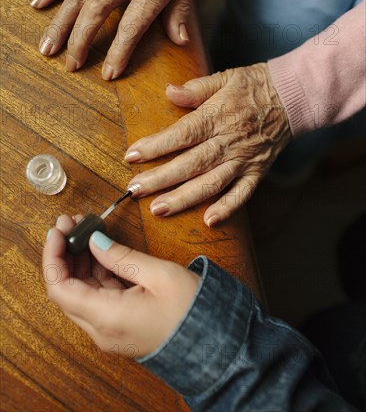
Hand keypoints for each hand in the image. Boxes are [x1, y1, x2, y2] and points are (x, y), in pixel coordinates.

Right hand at [32, 0, 209, 78]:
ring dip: (60, 23)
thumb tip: (179, 41)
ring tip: (47, 47)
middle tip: (71, 65)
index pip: (131, 26)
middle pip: (94, 13)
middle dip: (80, 42)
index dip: (118, 53)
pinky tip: (39, 4)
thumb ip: (182, 9)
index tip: (108, 74)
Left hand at [43, 215, 199, 356]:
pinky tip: (100, 250)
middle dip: (64, 253)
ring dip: (79, 261)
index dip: (53, 256)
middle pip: (66, 290)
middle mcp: (101, 329)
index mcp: (107, 317)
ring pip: (81, 292)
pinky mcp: (119, 326)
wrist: (215, 344)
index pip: (59, 287)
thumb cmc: (192, 311)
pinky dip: (95, 273)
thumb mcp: (159, 274)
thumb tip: (94, 240)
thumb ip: (121, 256)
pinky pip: (97, 298)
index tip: (58, 229)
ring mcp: (109, 330)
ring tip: (86, 230)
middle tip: (72, 223)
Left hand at [125, 63, 290, 225]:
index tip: (132, 155)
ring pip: (212, 183)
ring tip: (158, 209)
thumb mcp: (224, 78)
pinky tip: (208, 221)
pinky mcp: (257, 171)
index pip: (183, 134)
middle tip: (134, 190)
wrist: (292, 96)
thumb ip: (196, 88)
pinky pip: (242, 194)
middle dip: (161, 178)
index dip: (156, 146)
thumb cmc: (254, 85)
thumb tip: (169, 92)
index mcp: (218, 116)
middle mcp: (229, 141)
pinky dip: (227, 208)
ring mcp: (244, 159)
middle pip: (192, 163)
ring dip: (184, 198)